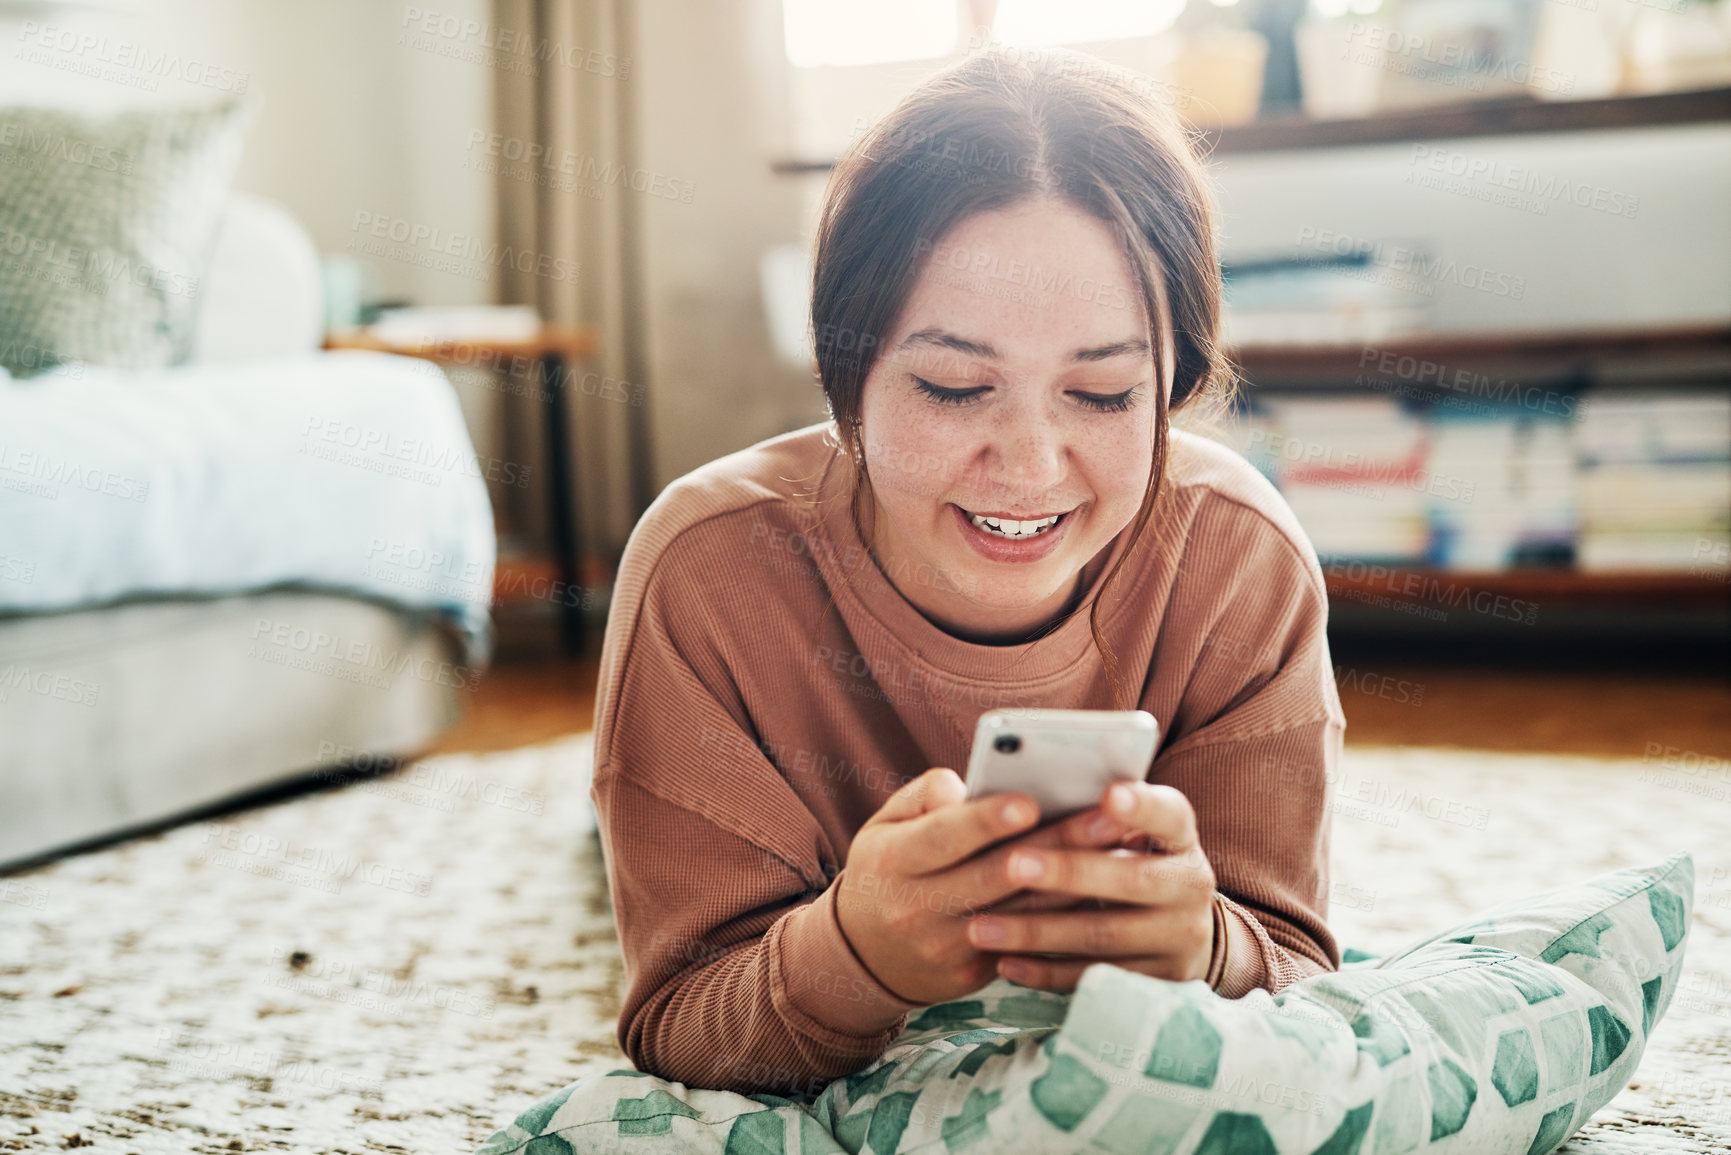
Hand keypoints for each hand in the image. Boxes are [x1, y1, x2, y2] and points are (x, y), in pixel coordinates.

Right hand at [834, 769, 1130, 1005]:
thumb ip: (926, 795)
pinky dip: (1068, 916)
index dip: (986, 821)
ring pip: (1023, 913)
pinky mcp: (973, 977)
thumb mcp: (886, 823)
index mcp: (894, 861)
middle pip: (997, 874)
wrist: (864, 953)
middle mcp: (917, 907)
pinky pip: (1028, 944)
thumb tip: (969, 787)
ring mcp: (947, 947)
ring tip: (1123, 846)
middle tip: (1109, 815)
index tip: (1031, 801)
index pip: (944, 837)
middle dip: (1058, 843)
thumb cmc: (888, 868)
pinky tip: (1107, 889)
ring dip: (1078, 880)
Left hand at [963, 782, 1217, 992]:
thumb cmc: (1128, 859)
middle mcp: (1189, 885)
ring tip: (981, 928)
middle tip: (1012, 864)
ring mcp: (1178, 938)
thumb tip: (1022, 795)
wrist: (1177, 930)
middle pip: (1131, 879)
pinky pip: (1094, 979)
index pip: (1170, 814)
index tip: (1109, 794)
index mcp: (1180, 836)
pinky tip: (1005, 963)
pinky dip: (1046, 973)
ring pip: (1103, 935)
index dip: (1142, 806)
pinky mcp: (1157, 982)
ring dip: (1038, 932)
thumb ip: (1091, 812)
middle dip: (1068, 872)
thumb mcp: (1127, 832)